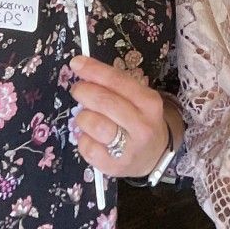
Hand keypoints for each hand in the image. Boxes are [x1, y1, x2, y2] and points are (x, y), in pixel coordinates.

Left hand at [70, 55, 177, 178]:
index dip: (94, 70)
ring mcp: (128, 149)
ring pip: (95, 125)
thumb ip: (114, 85)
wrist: (154, 155)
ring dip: (83, 116)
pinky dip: (82, 138)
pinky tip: (89, 135)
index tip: (76, 62)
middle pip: (105, 102)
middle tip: (78, 89)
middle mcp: (142, 125)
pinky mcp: (114, 167)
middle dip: (85, 91)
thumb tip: (82, 67)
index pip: (118, 81)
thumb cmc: (140, 119)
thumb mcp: (137, 98)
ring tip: (85, 116)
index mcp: (149, 102)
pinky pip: (88, 148)